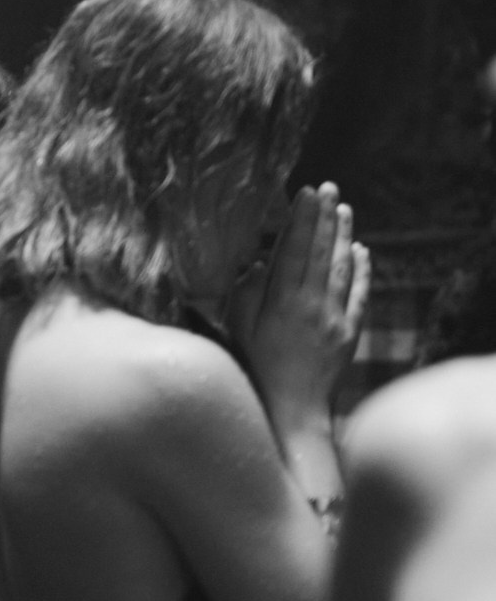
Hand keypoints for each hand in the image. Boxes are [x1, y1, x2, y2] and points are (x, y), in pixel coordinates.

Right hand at [231, 184, 370, 426]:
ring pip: (342, 269)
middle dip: (325, 217)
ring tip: (345, 209)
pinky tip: (360, 252)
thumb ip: (246, 293)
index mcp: (282, 303)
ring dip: (344, 236)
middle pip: (321, 252)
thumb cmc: (255, 369)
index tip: (306, 193)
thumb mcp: (238, 330)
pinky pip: (359, 295)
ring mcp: (335, 319)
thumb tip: (260, 263)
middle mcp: (312, 306)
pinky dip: (361, 271)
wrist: (293, 412)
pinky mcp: (350, 334)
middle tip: (329, 188)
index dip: (301, 219)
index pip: (294, 250)